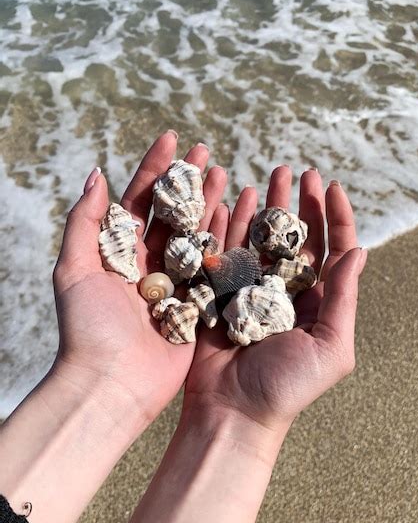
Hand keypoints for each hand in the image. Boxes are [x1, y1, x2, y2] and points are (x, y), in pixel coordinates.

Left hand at [52, 130, 226, 426]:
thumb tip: (97, 173)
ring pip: (195, 236)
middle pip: (171, 213)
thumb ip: (85, 222)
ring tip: (225, 175)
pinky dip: (225, 241)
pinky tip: (238, 217)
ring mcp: (174, 284)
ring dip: (209, 204)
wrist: (113, 384)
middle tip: (206, 151)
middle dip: (187, 181)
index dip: (155, 169)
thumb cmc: (88, 327)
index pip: (139, 201)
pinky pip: (212, 268)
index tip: (172, 138)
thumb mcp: (74, 270)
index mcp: (117, 253)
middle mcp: (147, 265)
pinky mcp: (195, 306)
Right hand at [185, 166, 366, 431]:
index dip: (335, 217)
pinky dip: (229, 224)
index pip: (332, 249)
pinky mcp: (221, 293)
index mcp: (317, 301)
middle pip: (295, 237)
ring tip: (267, 176)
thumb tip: (361, 251)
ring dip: (265, 206)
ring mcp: (252, 289)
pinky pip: (227, 251)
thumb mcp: (330, 346)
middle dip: (297, 203)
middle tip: (295, 171)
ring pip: (261, 238)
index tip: (331, 186)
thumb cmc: (286, 388)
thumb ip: (344, 298)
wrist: (232, 412)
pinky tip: (232, 199)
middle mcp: (286, 291)